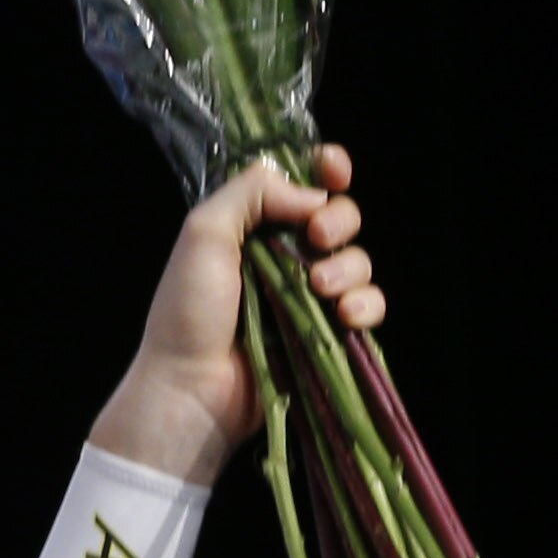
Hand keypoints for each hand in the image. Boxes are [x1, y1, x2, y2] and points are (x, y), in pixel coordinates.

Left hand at [89, 144, 382, 487]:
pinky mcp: (327, 332)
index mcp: (250, 226)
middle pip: (340, 218)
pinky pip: (370, 305)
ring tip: (320, 288)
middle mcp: (282, 255)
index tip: (334, 169)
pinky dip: (367, 305)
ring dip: (349, 268)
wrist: (193, 387)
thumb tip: (310, 190)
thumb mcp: (203, 235)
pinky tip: (346, 315)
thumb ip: (250, 195)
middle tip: (316, 237)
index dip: (327, 170)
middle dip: (339, 220)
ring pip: (358, 261)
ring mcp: (307, 295)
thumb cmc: (188, 311)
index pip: (301, 184)